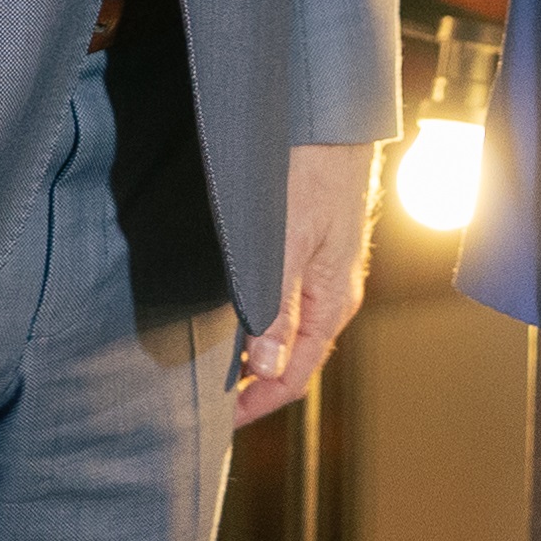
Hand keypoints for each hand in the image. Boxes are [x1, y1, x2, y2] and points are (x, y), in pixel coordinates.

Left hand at [235, 141, 380, 422]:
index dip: (256, 405)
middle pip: (293, 360)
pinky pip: (288, 304)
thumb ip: (277, 306)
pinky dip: (261, 323)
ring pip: (289, 331)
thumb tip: (266, 369)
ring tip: (215, 364)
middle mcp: (332, 294)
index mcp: (332, 302)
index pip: (294, 376)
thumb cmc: (311, 172)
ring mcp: (325, 271)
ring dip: (256, 355)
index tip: (218, 423)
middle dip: (254, 386)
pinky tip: (235, 316)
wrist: (332, 116)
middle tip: (208, 401)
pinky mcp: (314, 248)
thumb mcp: (286, 242)